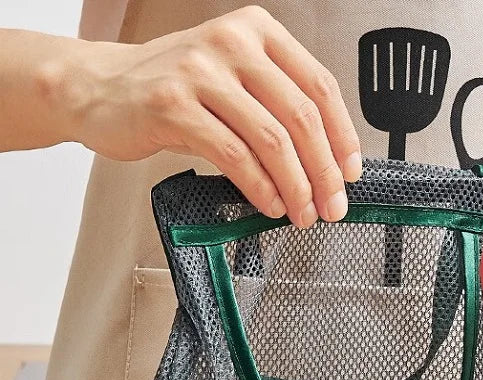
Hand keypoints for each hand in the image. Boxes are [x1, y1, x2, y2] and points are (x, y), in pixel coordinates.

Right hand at [45, 7, 361, 227]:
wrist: (100, 88)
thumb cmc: (173, 90)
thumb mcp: (231, 80)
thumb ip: (275, 106)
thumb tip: (325, 162)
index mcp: (257, 32)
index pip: (320, 86)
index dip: (342, 136)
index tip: (351, 173)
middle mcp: (232, 43)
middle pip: (301, 116)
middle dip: (324, 171)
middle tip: (332, 206)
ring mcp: (201, 71)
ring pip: (271, 139)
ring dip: (295, 186)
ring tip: (302, 213)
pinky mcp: (174, 105)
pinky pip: (234, 155)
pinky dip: (260, 187)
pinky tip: (269, 204)